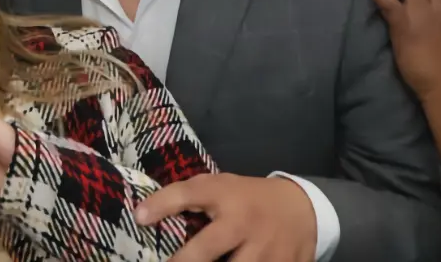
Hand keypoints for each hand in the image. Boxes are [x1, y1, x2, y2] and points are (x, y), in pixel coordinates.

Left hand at [135, 173, 314, 261]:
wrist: (301, 209)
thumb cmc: (245, 198)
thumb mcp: (216, 186)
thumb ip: (181, 198)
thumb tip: (140, 217)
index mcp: (226, 199)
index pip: (188, 196)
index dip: (161, 206)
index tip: (139, 220)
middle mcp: (245, 226)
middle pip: (207, 252)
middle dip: (187, 261)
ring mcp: (268, 252)